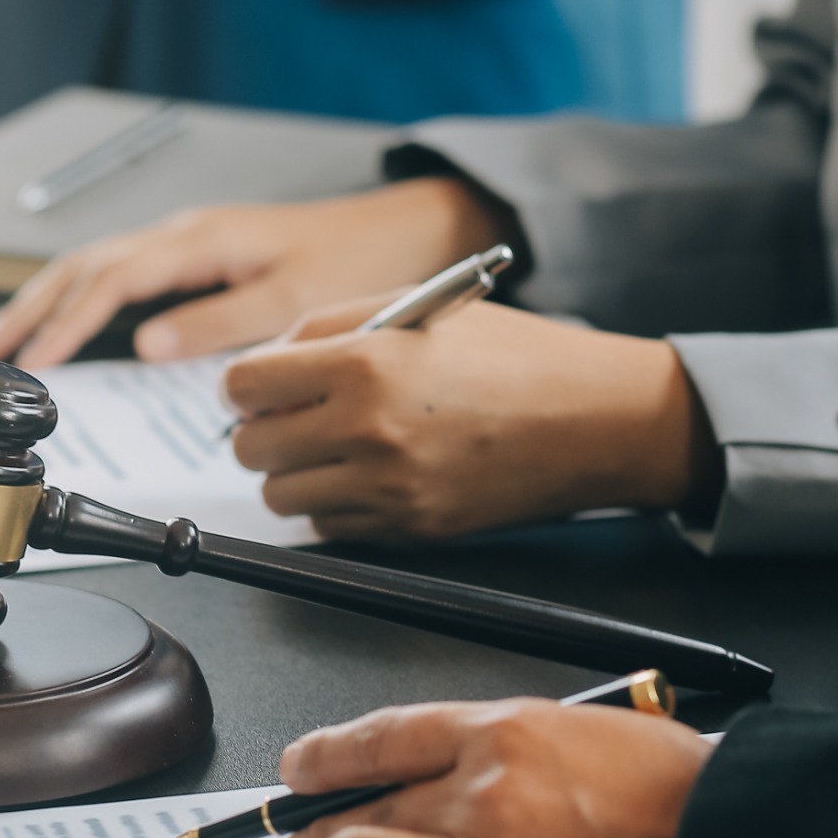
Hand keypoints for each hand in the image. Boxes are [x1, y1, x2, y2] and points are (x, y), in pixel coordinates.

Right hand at [0, 177, 502, 367]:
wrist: (405, 232)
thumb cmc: (357, 262)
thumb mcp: (292, 298)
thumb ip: (217, 323)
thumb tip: (144, 345)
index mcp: (201, 239)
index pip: (110, 278)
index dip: (63, 322)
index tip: (30, 363)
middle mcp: (182, 233)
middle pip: (80, 268)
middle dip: (24, 312)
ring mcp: (182, 242)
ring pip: (89, 268)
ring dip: (38, 305)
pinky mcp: (191, 257)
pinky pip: (113, 276)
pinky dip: (72, 302)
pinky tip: (53, 328)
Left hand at [221, 300, 717, 539]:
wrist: (594, 420)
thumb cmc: (515, 354)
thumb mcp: (419, 308)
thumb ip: (329, 328)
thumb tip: (267, 361)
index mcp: (364, 365)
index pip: (242, 385)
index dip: (243, 383)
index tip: (259, 383)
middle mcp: (368, 431)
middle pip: (249, 448)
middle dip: (260, 428)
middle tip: (289, 414)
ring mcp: (389, 489)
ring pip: (280, 496)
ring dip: (291, 470)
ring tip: (328, 444)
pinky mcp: (409, 529)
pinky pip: (327, 526)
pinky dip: (332, 502)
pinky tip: (365, 473)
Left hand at [280, 700, 712, 837]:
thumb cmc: (681, 794)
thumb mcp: (587, 727)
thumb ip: (508, 744)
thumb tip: (442, 766)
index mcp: (502, 732)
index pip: (380, 738)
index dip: (324, 756)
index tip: (299, 768)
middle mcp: (480, 796)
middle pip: (359, 808)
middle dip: (316, 828)